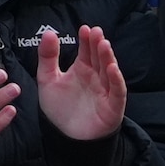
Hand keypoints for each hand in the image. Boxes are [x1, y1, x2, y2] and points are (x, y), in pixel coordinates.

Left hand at [28, 25, 126, 144]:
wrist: (65, 136)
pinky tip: (112, 68)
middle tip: (95, 32)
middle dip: (98, 45)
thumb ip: (47, 57)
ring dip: (108, 58)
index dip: (86, 40)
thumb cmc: (59, 107)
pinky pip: (117, 91)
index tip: (84, 28)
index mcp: (82, 69)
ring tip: (104, 44)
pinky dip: (116, 80)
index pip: (87, 51)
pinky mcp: (112, 106)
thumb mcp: (47, 79)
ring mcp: (106, 91)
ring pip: (110, 71)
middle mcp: (96, 77)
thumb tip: (48, 33)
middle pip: (99, 58)